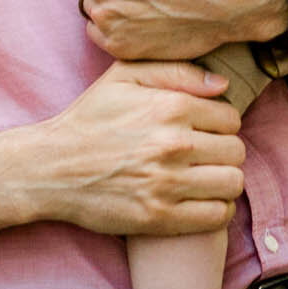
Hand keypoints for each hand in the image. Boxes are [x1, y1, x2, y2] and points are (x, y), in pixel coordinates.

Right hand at [33, 59, 246, 235]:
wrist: (51, 168)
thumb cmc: (89, 119)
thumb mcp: (124, 76)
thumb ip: (176, 71)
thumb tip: (223, 85)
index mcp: (170, 107)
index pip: (231, 118)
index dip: (221, 124)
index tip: (205, 131)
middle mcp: (174, 144)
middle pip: (236, 151)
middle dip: (225, 152)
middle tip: (206, 156)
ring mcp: (167, 183)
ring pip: (232, 183)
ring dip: (224, 181)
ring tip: (207, 178)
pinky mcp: (159, 217)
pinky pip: (217, 216)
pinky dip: (217, 209)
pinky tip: (201, 201)